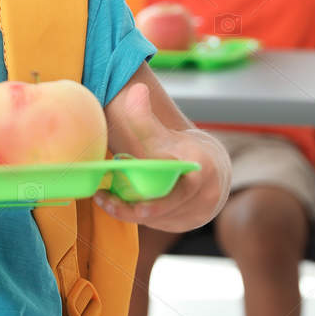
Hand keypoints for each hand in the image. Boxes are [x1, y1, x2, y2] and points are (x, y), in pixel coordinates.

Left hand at [94, 82, 230, 232]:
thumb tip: (137, 90)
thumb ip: (147, 119)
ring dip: (131, 212)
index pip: (178, 188)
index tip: (127, 202)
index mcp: (202, 172)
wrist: (212, 166)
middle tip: (103, 198)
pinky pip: (158, 224)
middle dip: (131, 207)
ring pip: (158, 219)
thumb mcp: (167, 134)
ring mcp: (197, 214)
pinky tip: (120, 205)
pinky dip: (139, 216)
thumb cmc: (184, 149)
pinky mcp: (186, 225)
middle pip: (162, 208)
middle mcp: (204, 197)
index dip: (154, 199)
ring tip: (106, 199)